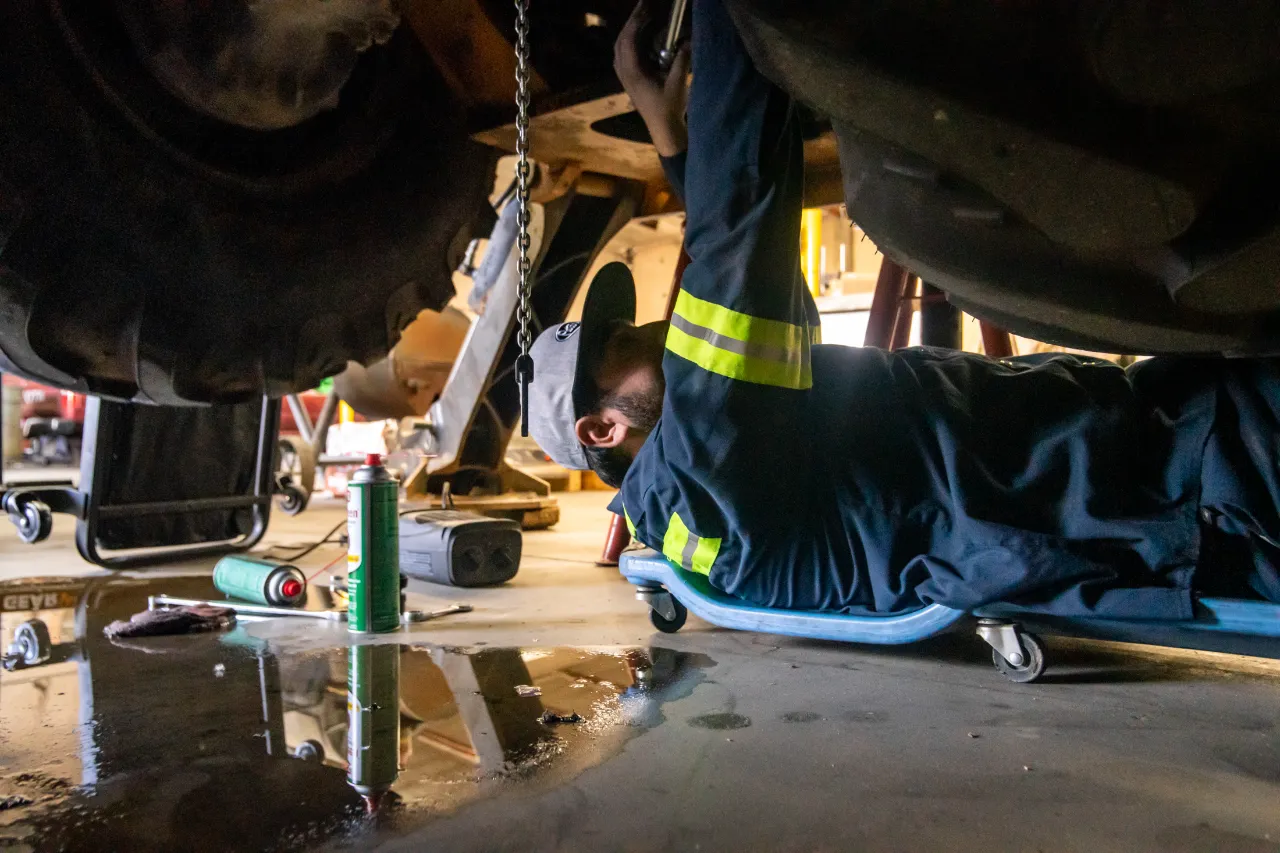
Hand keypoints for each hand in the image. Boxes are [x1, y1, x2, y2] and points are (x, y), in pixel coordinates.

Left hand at [614, 1, 689, 156]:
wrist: (663, 131)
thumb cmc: (670, 109)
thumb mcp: (678, 82)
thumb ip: (682, 59)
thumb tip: (688, 39)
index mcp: (633, 72)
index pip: (629, 39)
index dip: (637, 20)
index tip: (646, 6)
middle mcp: (625, 73)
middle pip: (621, 40)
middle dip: (632, 22)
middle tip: (644, 7)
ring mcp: (624, 78)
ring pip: (619, 48)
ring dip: (629, 31)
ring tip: (642, 19)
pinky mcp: (628, 81)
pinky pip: (622, 56)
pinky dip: (629, 42)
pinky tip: (640, 39)